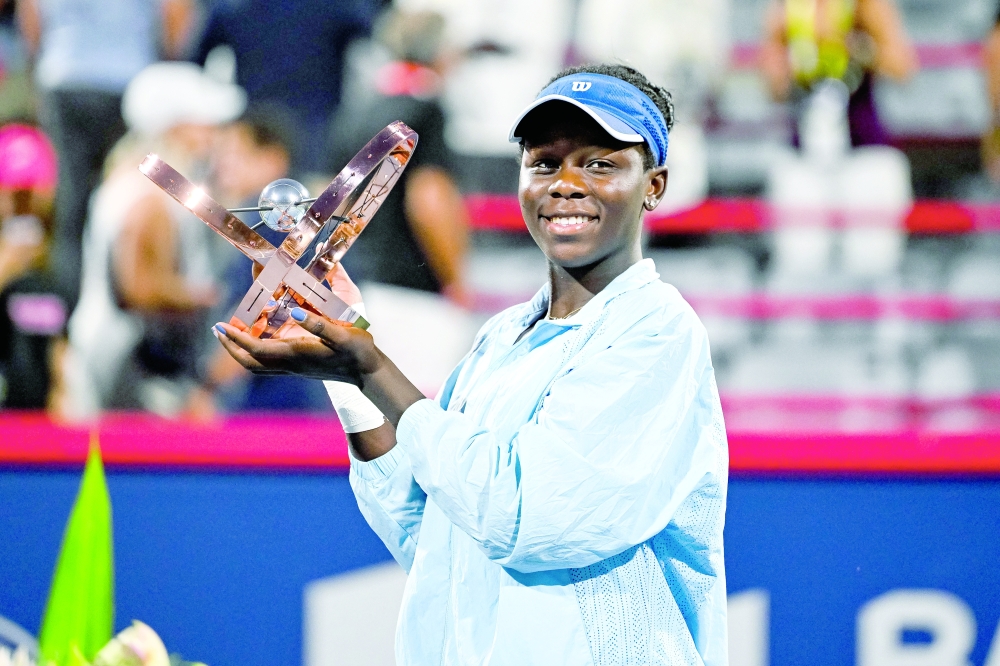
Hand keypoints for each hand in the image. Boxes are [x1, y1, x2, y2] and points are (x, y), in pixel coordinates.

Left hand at [212, 307, 382, 383]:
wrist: (367, 372)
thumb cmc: (357, 351)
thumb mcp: (343, 334)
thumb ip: (320, 325)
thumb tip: (298, 312)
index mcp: (296, 354)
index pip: (256, 349)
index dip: (236, 339)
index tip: (221, 325)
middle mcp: (291, 364)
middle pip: (250, 362)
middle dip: (231, 347)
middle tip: (219, 330)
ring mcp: (294, 368)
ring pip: (257, 366)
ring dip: (241, 351)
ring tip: (232, 335)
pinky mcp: (300, 367)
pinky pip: (268, 364)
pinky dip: (255, 352)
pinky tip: (259, 338)